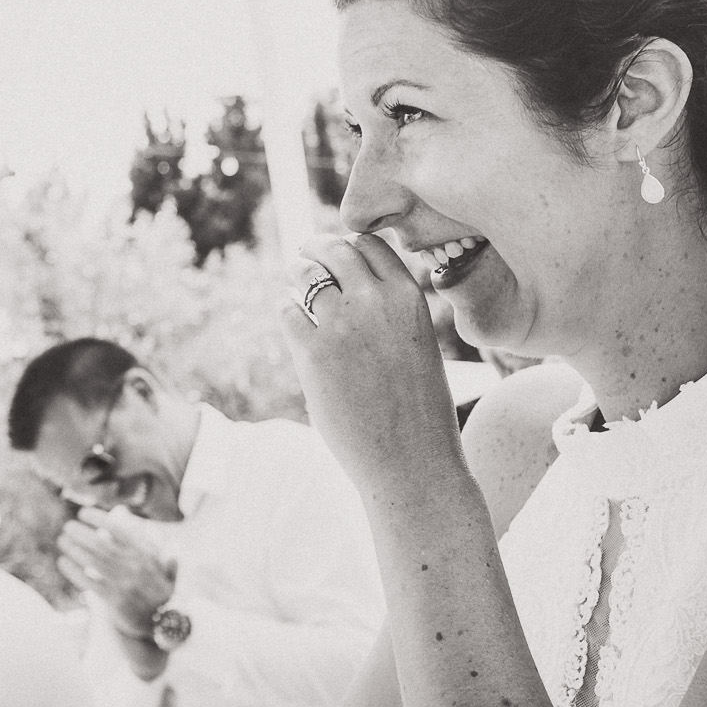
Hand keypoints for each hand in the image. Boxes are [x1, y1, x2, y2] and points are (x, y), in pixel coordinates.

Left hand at [57, 505, 174, 638]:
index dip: (99, 518)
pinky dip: (74, 571)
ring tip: (62, 540)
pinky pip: (90, 582)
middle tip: (68, 526)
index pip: (119, 529)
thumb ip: (136, 534)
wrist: (161, 622)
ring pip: (93, 561)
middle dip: (82, 533)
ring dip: (75, 549)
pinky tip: (62, 562)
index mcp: (147, 553)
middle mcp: (136, 566)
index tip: (83, 512)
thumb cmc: (155, 586)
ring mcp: (125, 584)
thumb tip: (120, 511)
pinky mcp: (115, 601)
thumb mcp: (155, 558)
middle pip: (102, 544)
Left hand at [281, 232, 462, 496]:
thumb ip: (388, 312)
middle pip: (333, 250)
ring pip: (304, 275)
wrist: (413, 462)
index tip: (337, 250)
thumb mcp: (417, 344)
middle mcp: (375, 302)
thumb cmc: (418, 410)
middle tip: (305, 253)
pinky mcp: (312, 353)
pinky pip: (287, 312)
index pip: (370, 245)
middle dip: (315, 248)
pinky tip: (294, 320)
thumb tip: (346, 284)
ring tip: (294, 281)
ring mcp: (341, 325)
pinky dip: (287, 311)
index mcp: (409, 298)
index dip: (349, 244)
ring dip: (296, 275)